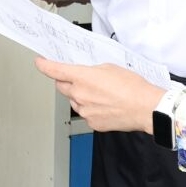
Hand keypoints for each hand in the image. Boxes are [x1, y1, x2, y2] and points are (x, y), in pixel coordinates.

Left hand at [35, 58, 164, 133]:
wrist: (145, 108)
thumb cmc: (133, 87)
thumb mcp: (111, 67)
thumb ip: (93, 71)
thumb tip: (88, 75)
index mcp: (83, 78)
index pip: (55, 71)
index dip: (45, 65)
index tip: (40, 62)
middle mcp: (79, 95)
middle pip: (62, 87)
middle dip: (66, 81)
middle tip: (78, 78)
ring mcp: (85, 111)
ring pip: (74, 101)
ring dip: (80, 96)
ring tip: (102, 93)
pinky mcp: (92, 123)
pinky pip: (85, 113)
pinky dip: (91, 108)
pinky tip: (106, 105)